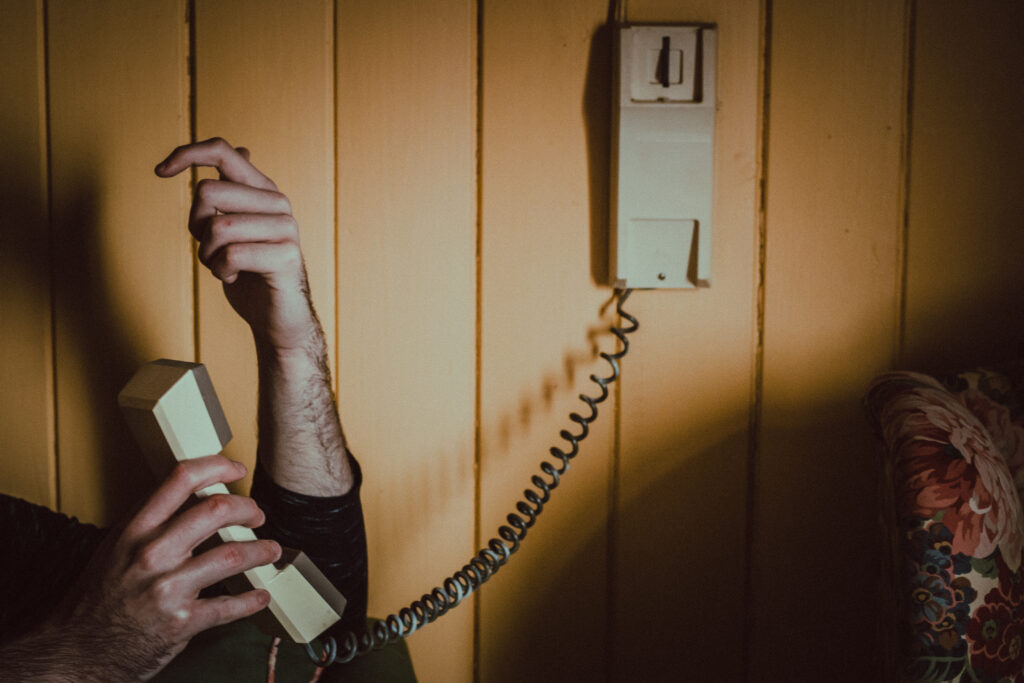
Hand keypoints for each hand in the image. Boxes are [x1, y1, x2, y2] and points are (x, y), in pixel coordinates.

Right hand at [42, 456, 279, 680]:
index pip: (180, 478)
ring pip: (232, 556)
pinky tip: (261, 596)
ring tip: (271, 550)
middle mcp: (151, 554)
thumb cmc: (100, 597)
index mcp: (135, 530)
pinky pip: (229, 607)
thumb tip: (193, 495)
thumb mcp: (116, 548)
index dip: (217, 466)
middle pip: (216, 510)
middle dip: (248, 509)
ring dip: (261, 551)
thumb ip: (151, 521)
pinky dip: (252, 600)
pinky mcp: (181, 623)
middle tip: (258, 516)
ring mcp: (167, 589)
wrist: (78, 651)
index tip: (237, 470)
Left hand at [155, 138, 317, 352]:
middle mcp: (278, 203)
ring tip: (225, 266)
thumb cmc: (252, 273)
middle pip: (207, 191)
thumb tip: (242, 148)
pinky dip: (221, 271)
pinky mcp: (287, 256)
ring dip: (208, 254)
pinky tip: (235, 277)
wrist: (279, 318)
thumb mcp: (235, 227)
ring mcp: (286, 228)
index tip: (160, 171)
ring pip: (218, 226)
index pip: (223, 151)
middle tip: (211, 248)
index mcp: (263, 190)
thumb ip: (233, 193)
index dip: (186, 154)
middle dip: (196, 225)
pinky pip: (231, 254)